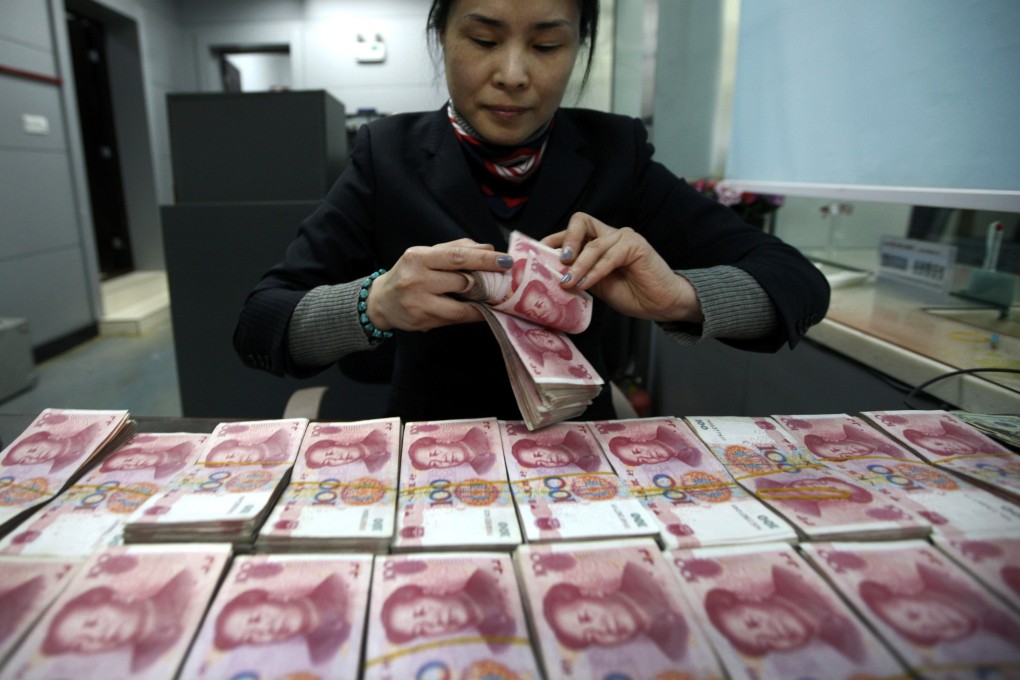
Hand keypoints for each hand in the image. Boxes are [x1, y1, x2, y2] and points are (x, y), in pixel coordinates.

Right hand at [367, 238, 511, 331]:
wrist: (382, 301)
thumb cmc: (409, 274)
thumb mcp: (426, 255)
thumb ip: (455, 249)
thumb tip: (488, 247)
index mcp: (418, 257)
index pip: (457, 256)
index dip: (485, 259)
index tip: (506, 261)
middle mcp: (416, 280)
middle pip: (462, 281)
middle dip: (485, 282)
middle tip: (503, 281)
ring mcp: (418, 303)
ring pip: (461, 306)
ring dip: (481, 303)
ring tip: (493, 298)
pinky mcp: (422, 321)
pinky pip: (454, 319)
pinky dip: (470, 315)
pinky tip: (479, 310)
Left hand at [542, 213, 703, 322]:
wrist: (661, 304)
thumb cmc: (631, 294)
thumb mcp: (595, 284)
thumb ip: (578, 274)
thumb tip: (551, 275)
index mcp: (599, 241)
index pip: (572, 231)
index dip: (553, 239)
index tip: (537, 254)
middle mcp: (610, 234)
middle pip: (580, 221)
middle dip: (565, 240)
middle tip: (558, 262)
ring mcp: (624, 237)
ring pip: (593, 244)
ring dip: (577, 266)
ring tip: (568, 283)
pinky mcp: (636, 245)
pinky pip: (609, 256)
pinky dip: (594, 271)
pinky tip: (586, 284)